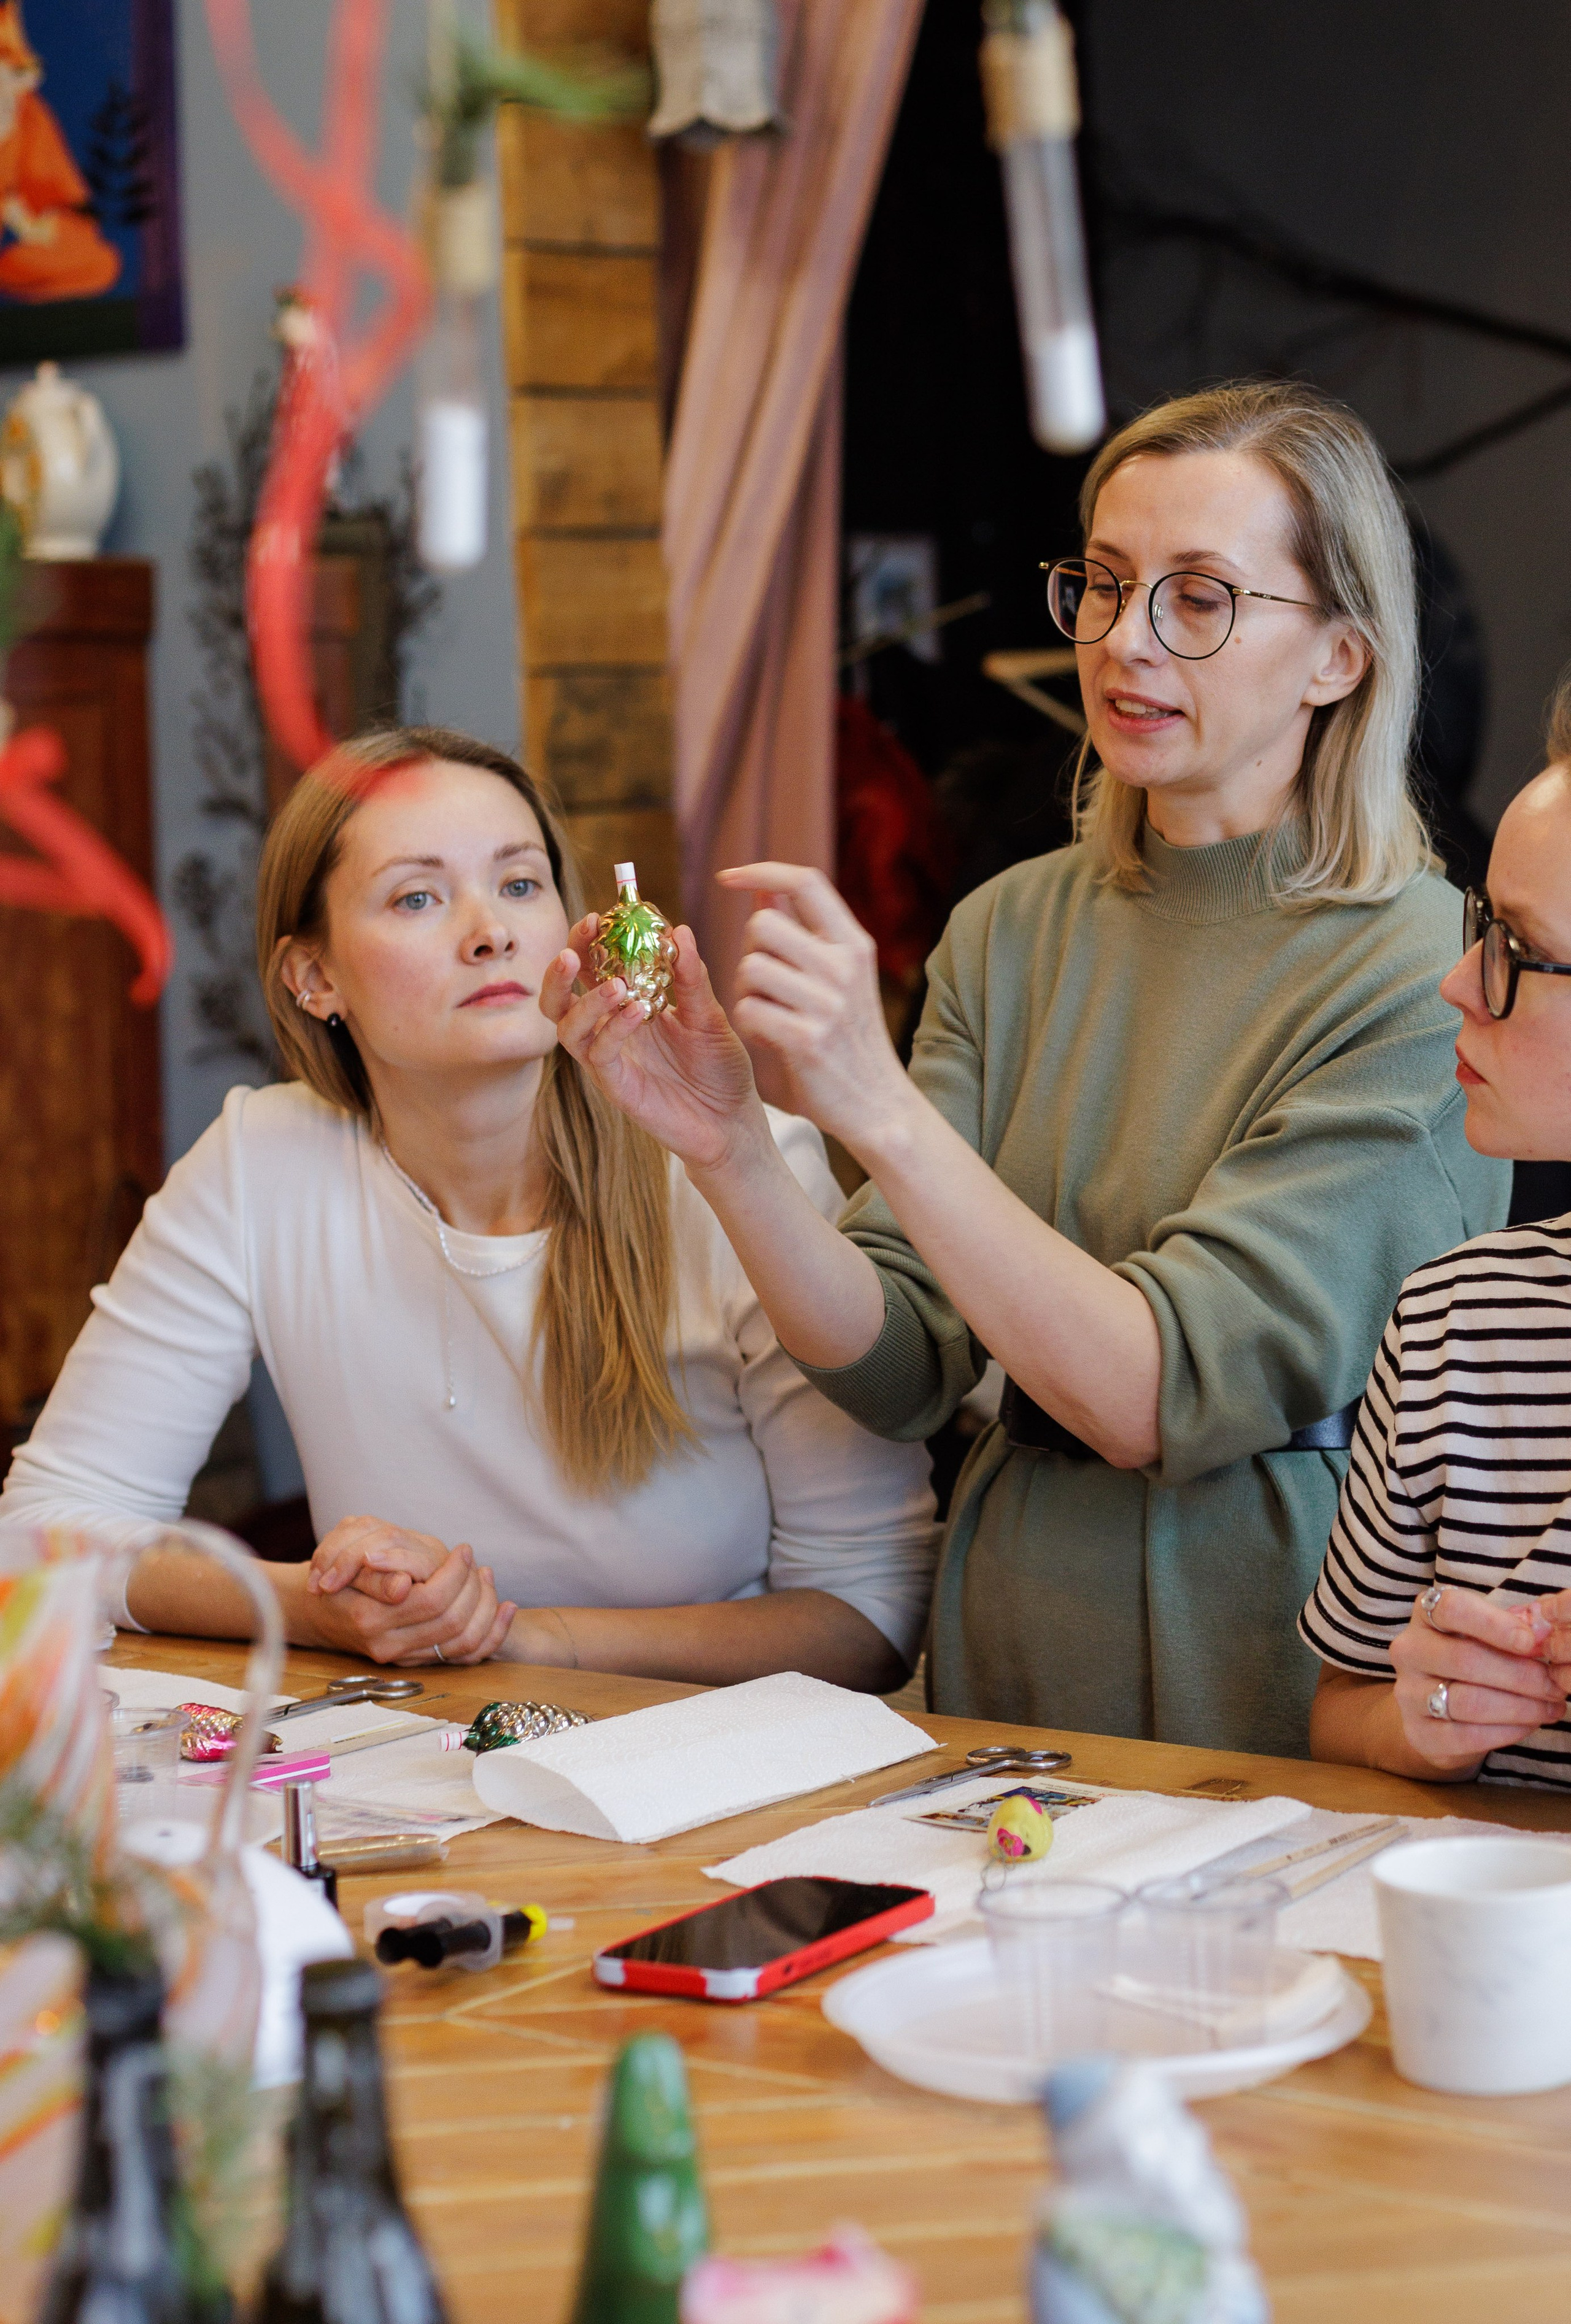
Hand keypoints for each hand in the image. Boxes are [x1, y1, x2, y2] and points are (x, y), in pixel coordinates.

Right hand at [304, 1516, 515, 1664]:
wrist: (318, 1612)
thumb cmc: (335, 1580)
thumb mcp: (347, 1566)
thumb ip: (375, 1574)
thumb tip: (405, 1584)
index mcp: (371, 1618)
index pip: (431, 1600)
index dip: (455, 1572)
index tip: (462, 1550)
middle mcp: (388, 1645)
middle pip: (452, 1621)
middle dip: (472, 1586)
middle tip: (471, 1559)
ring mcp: (403, 1658)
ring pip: (464, 1640)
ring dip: (485, 1605)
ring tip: (484, 1575)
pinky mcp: (417, 1660)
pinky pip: (465, 1656)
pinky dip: (493, 1633)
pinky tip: (507, 1608)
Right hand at [540, 914, 767, 1174]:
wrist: (733, 1121)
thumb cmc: (720, 1068)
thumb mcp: (710, 1014)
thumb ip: (691, 977)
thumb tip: (678, 930)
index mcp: (628, 1005)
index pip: (593, 967)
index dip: (587, 941)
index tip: (597, 917)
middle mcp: (609, 1030)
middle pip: (561, 996)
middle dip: (562, 968)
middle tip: (578, 946)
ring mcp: (609, 1059)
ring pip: (567, 1027)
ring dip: (585, 1000)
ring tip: (616, 984)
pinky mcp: (616, 1086)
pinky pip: (598, 1054)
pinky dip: (613, 1029)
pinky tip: (636, 1011)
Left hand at [716, 863, 912, 1153]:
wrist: (878, 1105)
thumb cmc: (849, 1039)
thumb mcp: (839, 977)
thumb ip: (802, 933)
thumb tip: (763, 890)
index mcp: (854, 944)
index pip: (805, 881)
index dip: (761, 871)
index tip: (727, 877)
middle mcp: (845, 966)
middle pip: (763, 925)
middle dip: (750, 952)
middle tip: (766, 984)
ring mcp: (828, 1003)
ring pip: (750, 968)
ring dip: (747, 992)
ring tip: (772, 1014)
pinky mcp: (807, 1040)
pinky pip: (749, 1010)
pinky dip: (751, 1025)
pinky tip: (773, 1039)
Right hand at [1388, 1584, 1564, 1774]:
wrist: (1435, 1707)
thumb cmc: (1471, 1658)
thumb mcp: (1486, 1634)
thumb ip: (1513, 1628)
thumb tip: (1544, 1632)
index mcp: (1425, 1614)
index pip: (1452, 1608)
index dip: (1494, 1624)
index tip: (1531, 1642)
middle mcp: (1409, 1651)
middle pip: (1466, 1660)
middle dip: (1522, 1675)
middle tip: (1555, 1685)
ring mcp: (1408, 1694)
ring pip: (1469, 1701)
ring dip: (1521, 1706)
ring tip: (1550, 1706)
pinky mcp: (1419, 1733)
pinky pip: (1468, 1735)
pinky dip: (1508, 1731)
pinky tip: (1529, 1724)